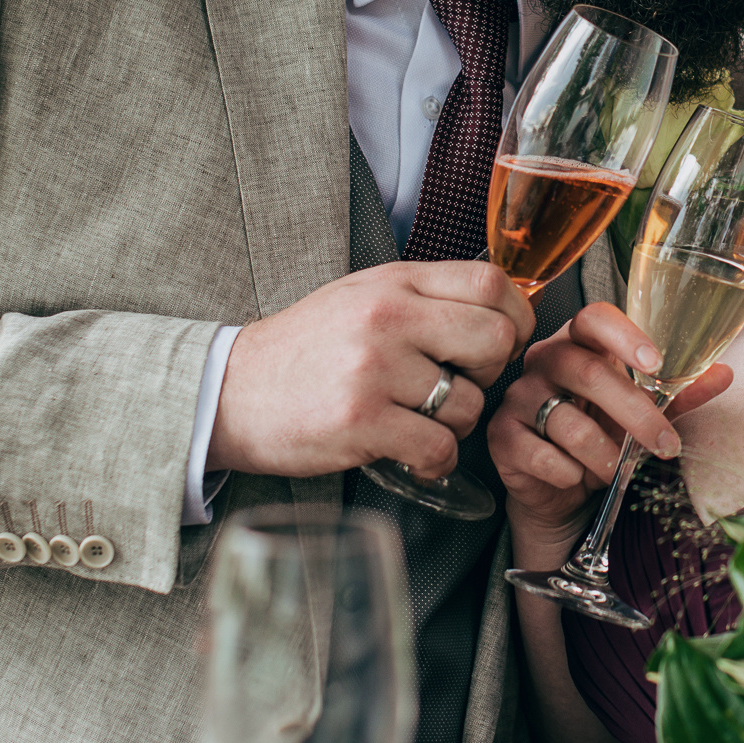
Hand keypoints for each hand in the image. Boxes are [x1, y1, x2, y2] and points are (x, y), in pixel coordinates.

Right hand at [208, 261, 534, 479]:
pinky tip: (411, 454)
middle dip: (491, 373)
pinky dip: (434, 460)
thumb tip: (498, 305)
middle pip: (495, 339)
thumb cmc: (305, 349)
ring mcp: (374, 369)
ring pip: (469, 402)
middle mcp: (387, 317)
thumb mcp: (362, 297)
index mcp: (394, 282)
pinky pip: (439, 446)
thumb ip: (424, 297)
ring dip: (456, 424)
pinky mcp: (361, 421)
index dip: (514, 316)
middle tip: (459, 386)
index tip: (501, 343)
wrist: (228, 391)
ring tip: (420, 422)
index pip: (492, 282)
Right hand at [489, 302, 732, 538]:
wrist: (560, 489)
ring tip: (616, 470)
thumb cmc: (601, 436)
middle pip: (587, 372)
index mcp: (579, 343)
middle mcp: (544, 360)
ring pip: (566, 421)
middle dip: (634, 413)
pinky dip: (569, 473)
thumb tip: (724, 374)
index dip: (625, 336)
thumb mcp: (643, 414)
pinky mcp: (501, 435)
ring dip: (603, 454)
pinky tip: (575, 478)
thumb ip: (678, 394)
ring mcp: (520, 396)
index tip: (656, 364)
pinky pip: (541, 454)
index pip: (594, 318)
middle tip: (666, 445)